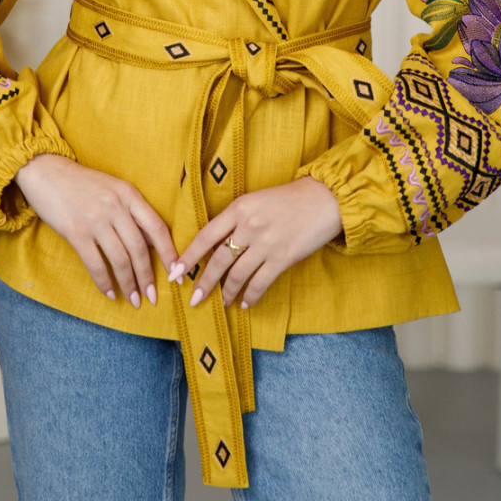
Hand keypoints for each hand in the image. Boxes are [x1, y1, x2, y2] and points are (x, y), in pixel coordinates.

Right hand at [15, 154, 178, 307]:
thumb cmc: (81, 183)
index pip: (157, 227)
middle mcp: (116, 206)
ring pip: (120, 259)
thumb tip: (150, 243)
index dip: (169, 252)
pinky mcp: (76, 232)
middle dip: (147, 276)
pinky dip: (105, 282)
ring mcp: (96, 220)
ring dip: (129, 283)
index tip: (176, 272)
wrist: (46, 171)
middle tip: (152, 296)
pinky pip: (96, 264)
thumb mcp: (113, 189)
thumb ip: (131, 211)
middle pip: (140, 248)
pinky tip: (110, 292)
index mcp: (129, 193)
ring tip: (133, 299)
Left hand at [169, 176, 342, 309]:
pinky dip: (250, 295)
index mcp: (239, 208)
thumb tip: (216, 244)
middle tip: (193, 299)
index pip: (206, 235)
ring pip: (237, 274)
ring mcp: (266, 243)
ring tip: (221, 302)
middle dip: (204, 282)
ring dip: (226, 292)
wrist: (325, 198)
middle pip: (218, 259)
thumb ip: (236, 219)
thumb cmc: (289, 198)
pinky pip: (260, 282)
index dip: (188, 256)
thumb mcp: (256, 200)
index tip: (175, 272)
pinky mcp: (283, 257)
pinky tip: (245, 303)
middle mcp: (249, 226)